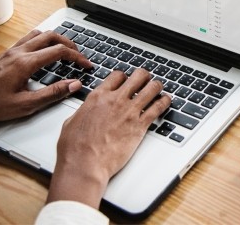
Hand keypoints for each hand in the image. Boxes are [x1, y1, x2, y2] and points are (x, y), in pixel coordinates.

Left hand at [0, 30, 91, 142]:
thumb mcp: (26, 105)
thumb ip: (53, 93)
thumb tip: (74, 85)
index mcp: (25, 63)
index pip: (58, 51)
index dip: (77, 57)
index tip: (86, 65)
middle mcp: (18, 53)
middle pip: (50, 36)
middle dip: (69, 44)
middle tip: (79, 55)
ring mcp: (11, 51)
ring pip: (39, 34)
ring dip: (55, 39)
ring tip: (65, 51)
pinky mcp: (6, 54)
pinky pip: (28, 39)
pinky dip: (42, 41)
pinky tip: (45, 53)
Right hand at [47, 69, 170, 208]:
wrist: (85, 163)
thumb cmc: (75, 148)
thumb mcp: (72, 121)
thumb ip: (84, 111)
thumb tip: (86, 110)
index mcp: (98, 97)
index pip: (118, 75)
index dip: (125, 76)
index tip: (127, 80)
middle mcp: (115, 100)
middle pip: (138, 76)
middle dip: (144, 76)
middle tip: (146, 80)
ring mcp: (129, 112)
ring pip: (151, 88)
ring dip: (157, 86)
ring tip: (159, 88)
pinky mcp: (140, 126)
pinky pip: (158, 107)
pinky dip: (165, 102)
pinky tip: (167, 100)